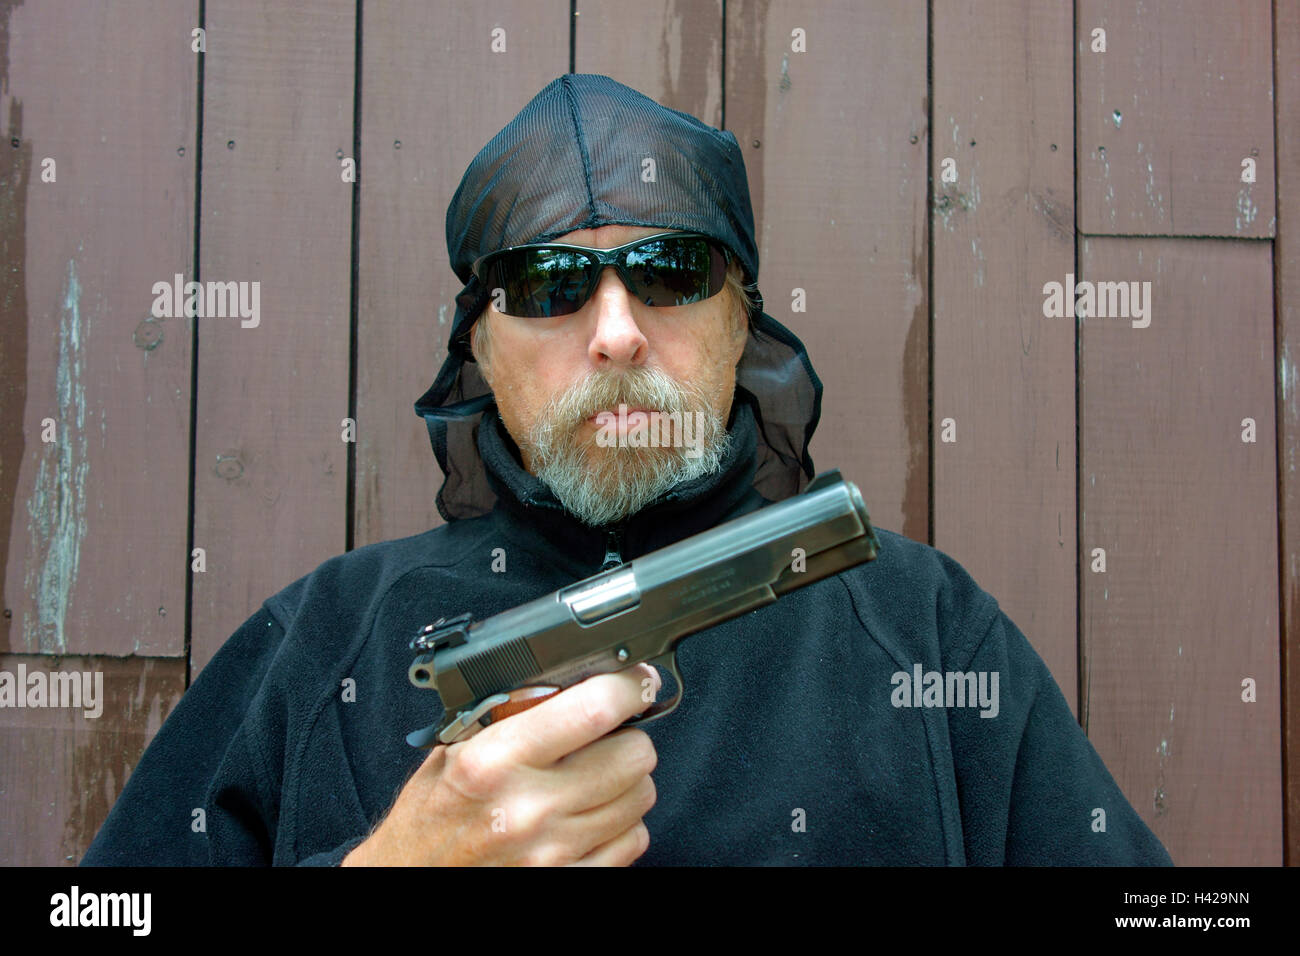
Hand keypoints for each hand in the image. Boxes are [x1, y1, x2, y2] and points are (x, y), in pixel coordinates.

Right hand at [342, 663, 660, 865]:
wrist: (406, 878)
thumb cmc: (430, 816)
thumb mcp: (455, 748)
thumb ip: (511, 713)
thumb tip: (576, 678)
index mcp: (495, 760)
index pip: (593, 710)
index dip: (626, 687)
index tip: (633, 682)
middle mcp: (527, 808)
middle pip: (633, 754)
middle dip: (627, 736)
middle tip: (608, 736)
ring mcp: (551, 851)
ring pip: (640, 796)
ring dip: (626, 781)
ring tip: (594, 778)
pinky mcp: (567, 880)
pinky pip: (632, 842)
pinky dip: (621, 825)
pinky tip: (591, 816)